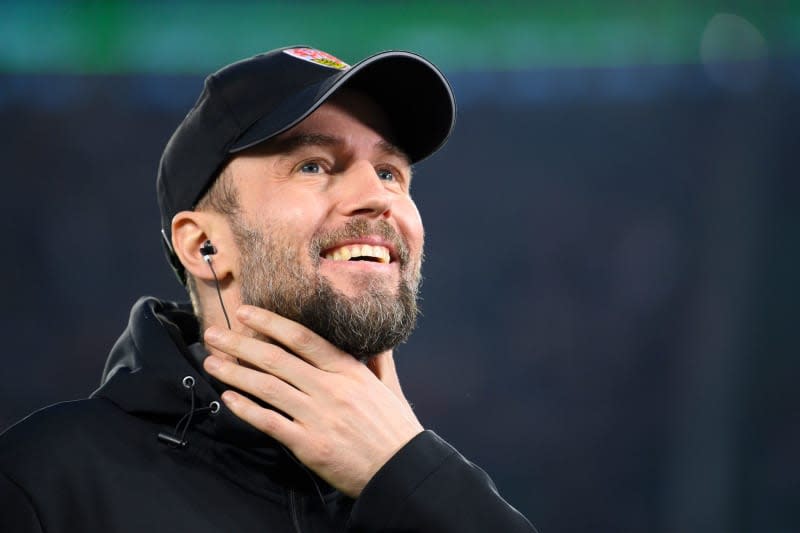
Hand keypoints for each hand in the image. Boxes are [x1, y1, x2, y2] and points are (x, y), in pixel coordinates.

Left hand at [202, 305, 423, 496]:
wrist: (401, 469)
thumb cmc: (395, 428)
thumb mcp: (390, 386)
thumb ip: (376, 360)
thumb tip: (375, 338)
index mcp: (349, 371)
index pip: (302, 338)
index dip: (270, 322)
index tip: (246, 312)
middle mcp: (330, 388)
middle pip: (276, 359)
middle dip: (240, 344)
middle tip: (213, 334)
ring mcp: (318, 416)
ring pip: (267, 387)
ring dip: (235, 373)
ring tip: (212, 362)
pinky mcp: (309, 445)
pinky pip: (270, 422)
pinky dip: (246, 409)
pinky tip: (228, 399)